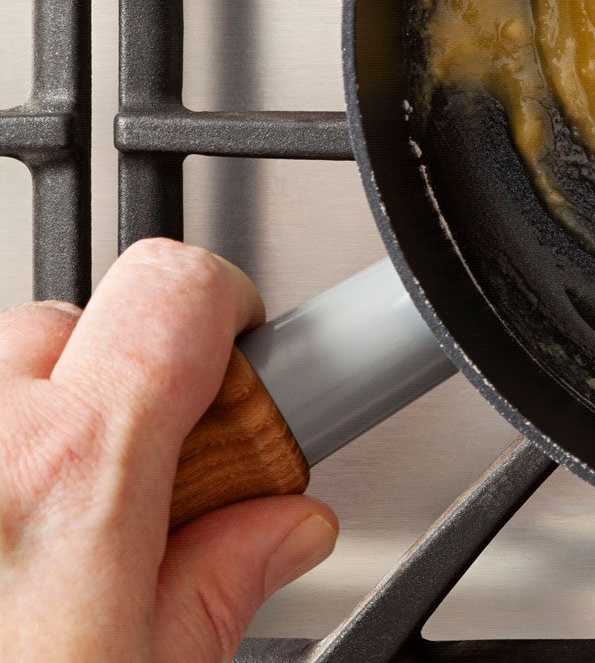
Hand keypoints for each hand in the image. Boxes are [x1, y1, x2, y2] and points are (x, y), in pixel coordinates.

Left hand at [0, 239, 337, 662]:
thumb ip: (219, 589)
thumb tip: (280, 532)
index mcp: (70, 478)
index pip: (174, 293)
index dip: (222, 319)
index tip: (230, 369)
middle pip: (63, 328)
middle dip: (106, 395)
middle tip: (118, 505)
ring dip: (9, 442)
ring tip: (9, 560)